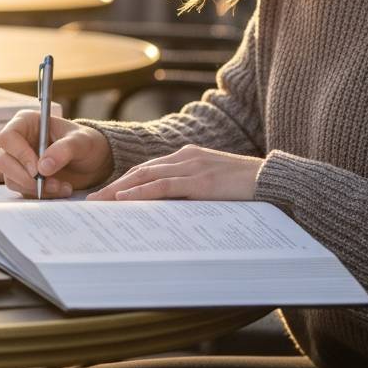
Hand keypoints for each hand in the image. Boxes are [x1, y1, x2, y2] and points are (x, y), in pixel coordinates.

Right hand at [0, 110, 112, 197]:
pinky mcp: (24, 178)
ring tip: (62, 187)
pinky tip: (60, 189)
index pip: (8, 137)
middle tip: (50, 183)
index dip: (19, 154)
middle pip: (4, 162)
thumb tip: (43, 167)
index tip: (38, 169)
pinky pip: (22, 190)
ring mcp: (19, 161)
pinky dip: (40, 194)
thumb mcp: (81, 141)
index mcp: (26, 122)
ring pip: (11, 179)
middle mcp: (18, 141)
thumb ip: (64, 150)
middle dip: (27, 177)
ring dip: (36, 188)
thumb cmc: (85, 142)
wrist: (92, 161)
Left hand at [87, 145, 263, 201]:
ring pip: (146, 177)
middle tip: (93, 200)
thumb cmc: (246, 187)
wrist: (274, 180)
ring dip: (119, 190)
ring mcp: (192, 166)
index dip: (124, 181)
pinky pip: (163, 186)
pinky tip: (125, 200)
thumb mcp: (213, 186)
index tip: (106, 194)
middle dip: (114, 186)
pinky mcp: (200, 180)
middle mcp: (185, 157)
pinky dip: (141, 193)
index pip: (148, 169)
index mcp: (187, 157)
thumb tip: (168, 211)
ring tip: (100, 202)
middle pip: (140, 171)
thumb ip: (191, 191)